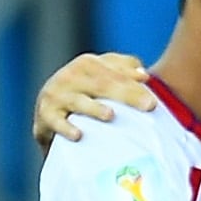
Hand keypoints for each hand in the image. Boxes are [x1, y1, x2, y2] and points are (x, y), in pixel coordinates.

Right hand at [33, 51, 153, 144]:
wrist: (49, 111)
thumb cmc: (86, 93)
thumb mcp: (103, 76)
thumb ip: (123, 70)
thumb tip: (143, 74)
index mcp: (89, 64)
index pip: (117, 74)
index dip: (136, 84)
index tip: (155, 99)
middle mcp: (72, 76)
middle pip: (104, 85)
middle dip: (127, 95)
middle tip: (149, 106)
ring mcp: (57, 94)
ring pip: (80, 102)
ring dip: (94, 109)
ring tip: (110, 115)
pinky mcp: (45, 114)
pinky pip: (56, 122)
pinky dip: (65, 128)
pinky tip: (78, 135)